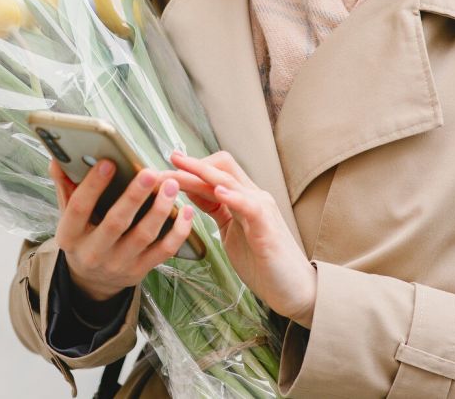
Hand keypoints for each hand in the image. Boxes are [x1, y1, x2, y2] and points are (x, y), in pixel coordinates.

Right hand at [48, 158, 196, 301]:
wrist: (92, 281)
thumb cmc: (82, 237)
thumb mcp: (68, 216)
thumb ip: (66, 186)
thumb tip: (58, 157)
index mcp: (70, 236)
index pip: (79, 208)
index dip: (93, 185)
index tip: (109, 162)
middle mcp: (93, 252)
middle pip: (115, 223)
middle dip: (134, 196)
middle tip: (150, 172)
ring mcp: (118, 264)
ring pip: (143, 236)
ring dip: (160, 209)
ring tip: (170, 185)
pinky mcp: (140, 270)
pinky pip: (164, 251)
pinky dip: (178, 231)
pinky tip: (186, 211)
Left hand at [166, 151, 316, 326]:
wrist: (294, 289)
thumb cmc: (262, 262)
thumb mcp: (231, 230)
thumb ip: (216, 209)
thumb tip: (192, 192)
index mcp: (243, 198)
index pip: (216, 169)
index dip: (190, 167)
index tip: (165, 168)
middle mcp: (254, 197)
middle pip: (221, 166)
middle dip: (189, 165)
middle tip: (160, 169)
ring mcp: (262, 210)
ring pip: (229, 181)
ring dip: (200, 175)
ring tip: (178, 172)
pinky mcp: (267, 229)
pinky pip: (249, 206)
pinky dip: (233, 196)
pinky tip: (218, 192)